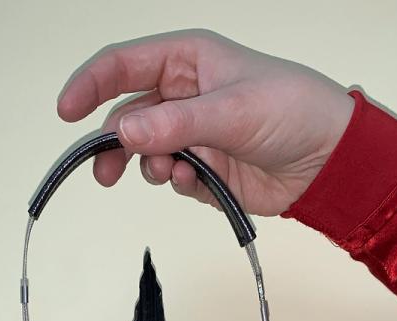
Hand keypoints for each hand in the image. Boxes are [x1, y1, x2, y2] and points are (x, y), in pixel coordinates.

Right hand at [55, 28, 356, 215]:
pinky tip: (200, 183)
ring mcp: (193, 133)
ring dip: (151, 167)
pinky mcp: (205, 170)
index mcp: (187, 60)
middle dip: (115, 144)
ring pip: (146, 153)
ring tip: (175, 173)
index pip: (122, 65)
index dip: (90, 85)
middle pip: (127, 116)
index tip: (66, 112)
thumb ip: (175, 124)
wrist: (330, 159)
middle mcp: (184, 94)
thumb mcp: (231, 110)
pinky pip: (173, 179)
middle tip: (106, 173)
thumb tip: (125, 134)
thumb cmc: (292, 110)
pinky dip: (179, 184)